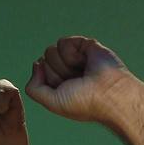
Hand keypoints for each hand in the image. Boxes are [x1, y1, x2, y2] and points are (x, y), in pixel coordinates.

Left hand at [24, 36, 138, 124]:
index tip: (65, 89)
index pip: (38, 72)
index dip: (49, 80)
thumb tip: (36, 64)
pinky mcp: (85, 45)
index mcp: (57, 84)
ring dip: (64, 63)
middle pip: (44, 60)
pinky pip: (64, 42)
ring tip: (82, 72)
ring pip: (51, 50)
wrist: (110, 93)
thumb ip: (33, 88)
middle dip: (56, 71)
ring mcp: (75, 57)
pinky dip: (72, 53)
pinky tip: (85, 61)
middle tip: (75, 81)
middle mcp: (65, 70)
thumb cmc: (83, 102)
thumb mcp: (51, 102)